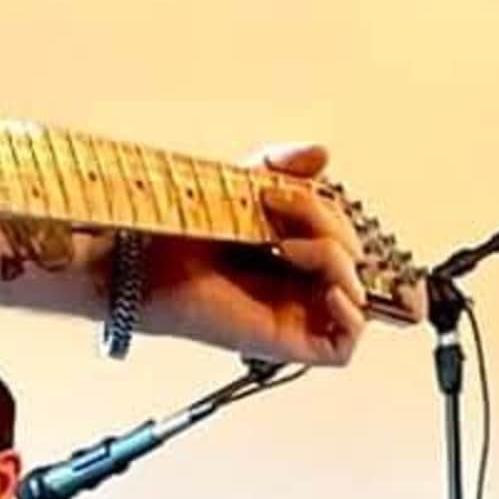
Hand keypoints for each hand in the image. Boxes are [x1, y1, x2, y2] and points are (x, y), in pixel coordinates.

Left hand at [133, 144, 368, 368]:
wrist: (143, 262)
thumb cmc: (180, 232)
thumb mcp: (242, 185)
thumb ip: (283, 167)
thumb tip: (323, 154)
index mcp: (291, 249)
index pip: (342, 233)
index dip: (330, 211)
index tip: (284, 187)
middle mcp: (296, 284)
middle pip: (352, 258)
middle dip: (327, 224)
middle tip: (277, 207)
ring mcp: (294, 314)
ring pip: (354, 293)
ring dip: (334, 260)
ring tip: (286, 245)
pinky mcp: (286, 342)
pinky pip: (343, 344)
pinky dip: (349, 316)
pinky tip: (325, 288)